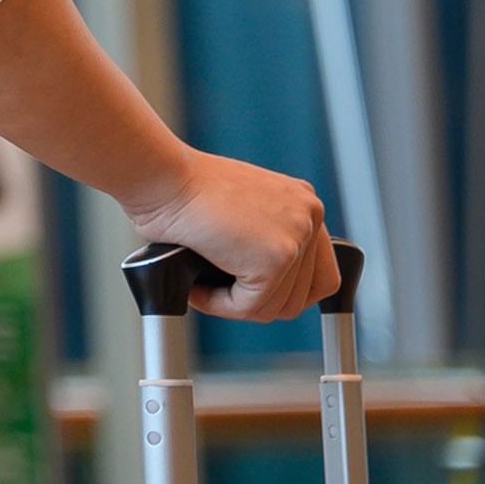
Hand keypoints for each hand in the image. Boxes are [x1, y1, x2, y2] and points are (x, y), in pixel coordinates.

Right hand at [124, 151, 337, 321]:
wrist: (163, 175)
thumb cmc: (183, 187)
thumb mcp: (241, 206)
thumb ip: (264, 235)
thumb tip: (264, 281)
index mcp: (303, 202)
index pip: (321, 272)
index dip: (287, 292)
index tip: (258, 294)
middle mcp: (309, 215)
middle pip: (301, 295)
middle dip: (258, 301)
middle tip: (221, 291)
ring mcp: (295, 238)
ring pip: (276, 306)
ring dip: (236, 304)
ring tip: (204, 286)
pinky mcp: (274, 260)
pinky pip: (249, 307)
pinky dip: (219, 305)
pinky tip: (197, 287)